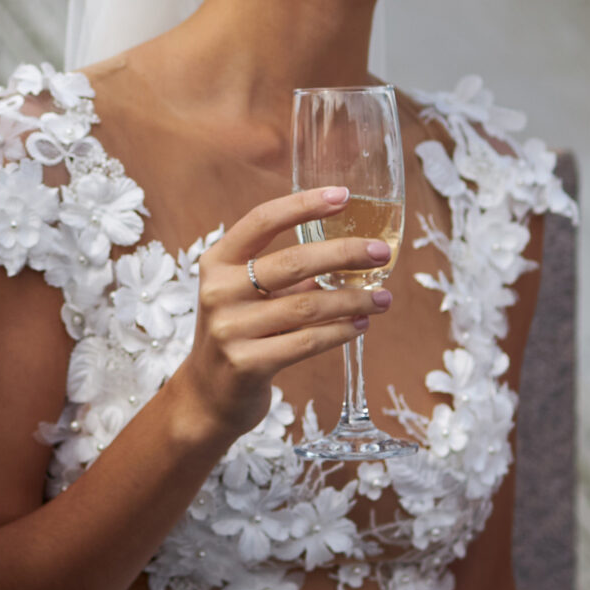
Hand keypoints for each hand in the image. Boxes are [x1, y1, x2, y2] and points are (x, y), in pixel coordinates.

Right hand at [167, 186, 392, 440]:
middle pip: (293, 262)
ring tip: (382, 299)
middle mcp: (219, 290)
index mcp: (217, 262)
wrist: (207, 394)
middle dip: (344, 254)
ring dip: (352, 300)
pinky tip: (359, 326)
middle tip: (380, 253)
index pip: (263, 221)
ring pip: (307, 306)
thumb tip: (348, 251)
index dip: (304, 205)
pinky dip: (339, 333)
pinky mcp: (246, 363)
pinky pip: (306, 342)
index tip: (343, 196)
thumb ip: (283, 272)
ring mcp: (230, 328)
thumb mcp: (244, 294)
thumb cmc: (237, 333)